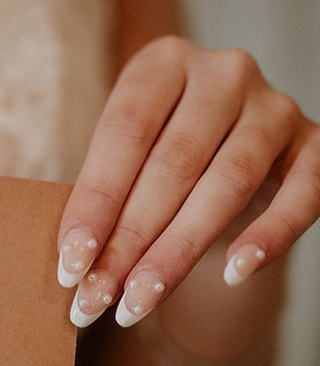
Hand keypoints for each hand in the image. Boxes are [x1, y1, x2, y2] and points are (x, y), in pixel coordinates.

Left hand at [57, 35, 319, 327]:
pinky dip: (269, 237)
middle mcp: (223, 74)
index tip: (71, 265)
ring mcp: (274, 107)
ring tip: (139, 301)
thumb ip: (100, 196)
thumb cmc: (153, 154)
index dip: (95, 205)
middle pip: (172, 165)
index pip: (124, 135)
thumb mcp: (121, 157)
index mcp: (162, 64)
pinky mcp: (313, 145)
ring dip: (178, 253)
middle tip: (96, 298)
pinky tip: (234, 274)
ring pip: (228, 184)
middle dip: (128, 243)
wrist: (221, 143)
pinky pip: (302, 195)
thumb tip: (74, 266)